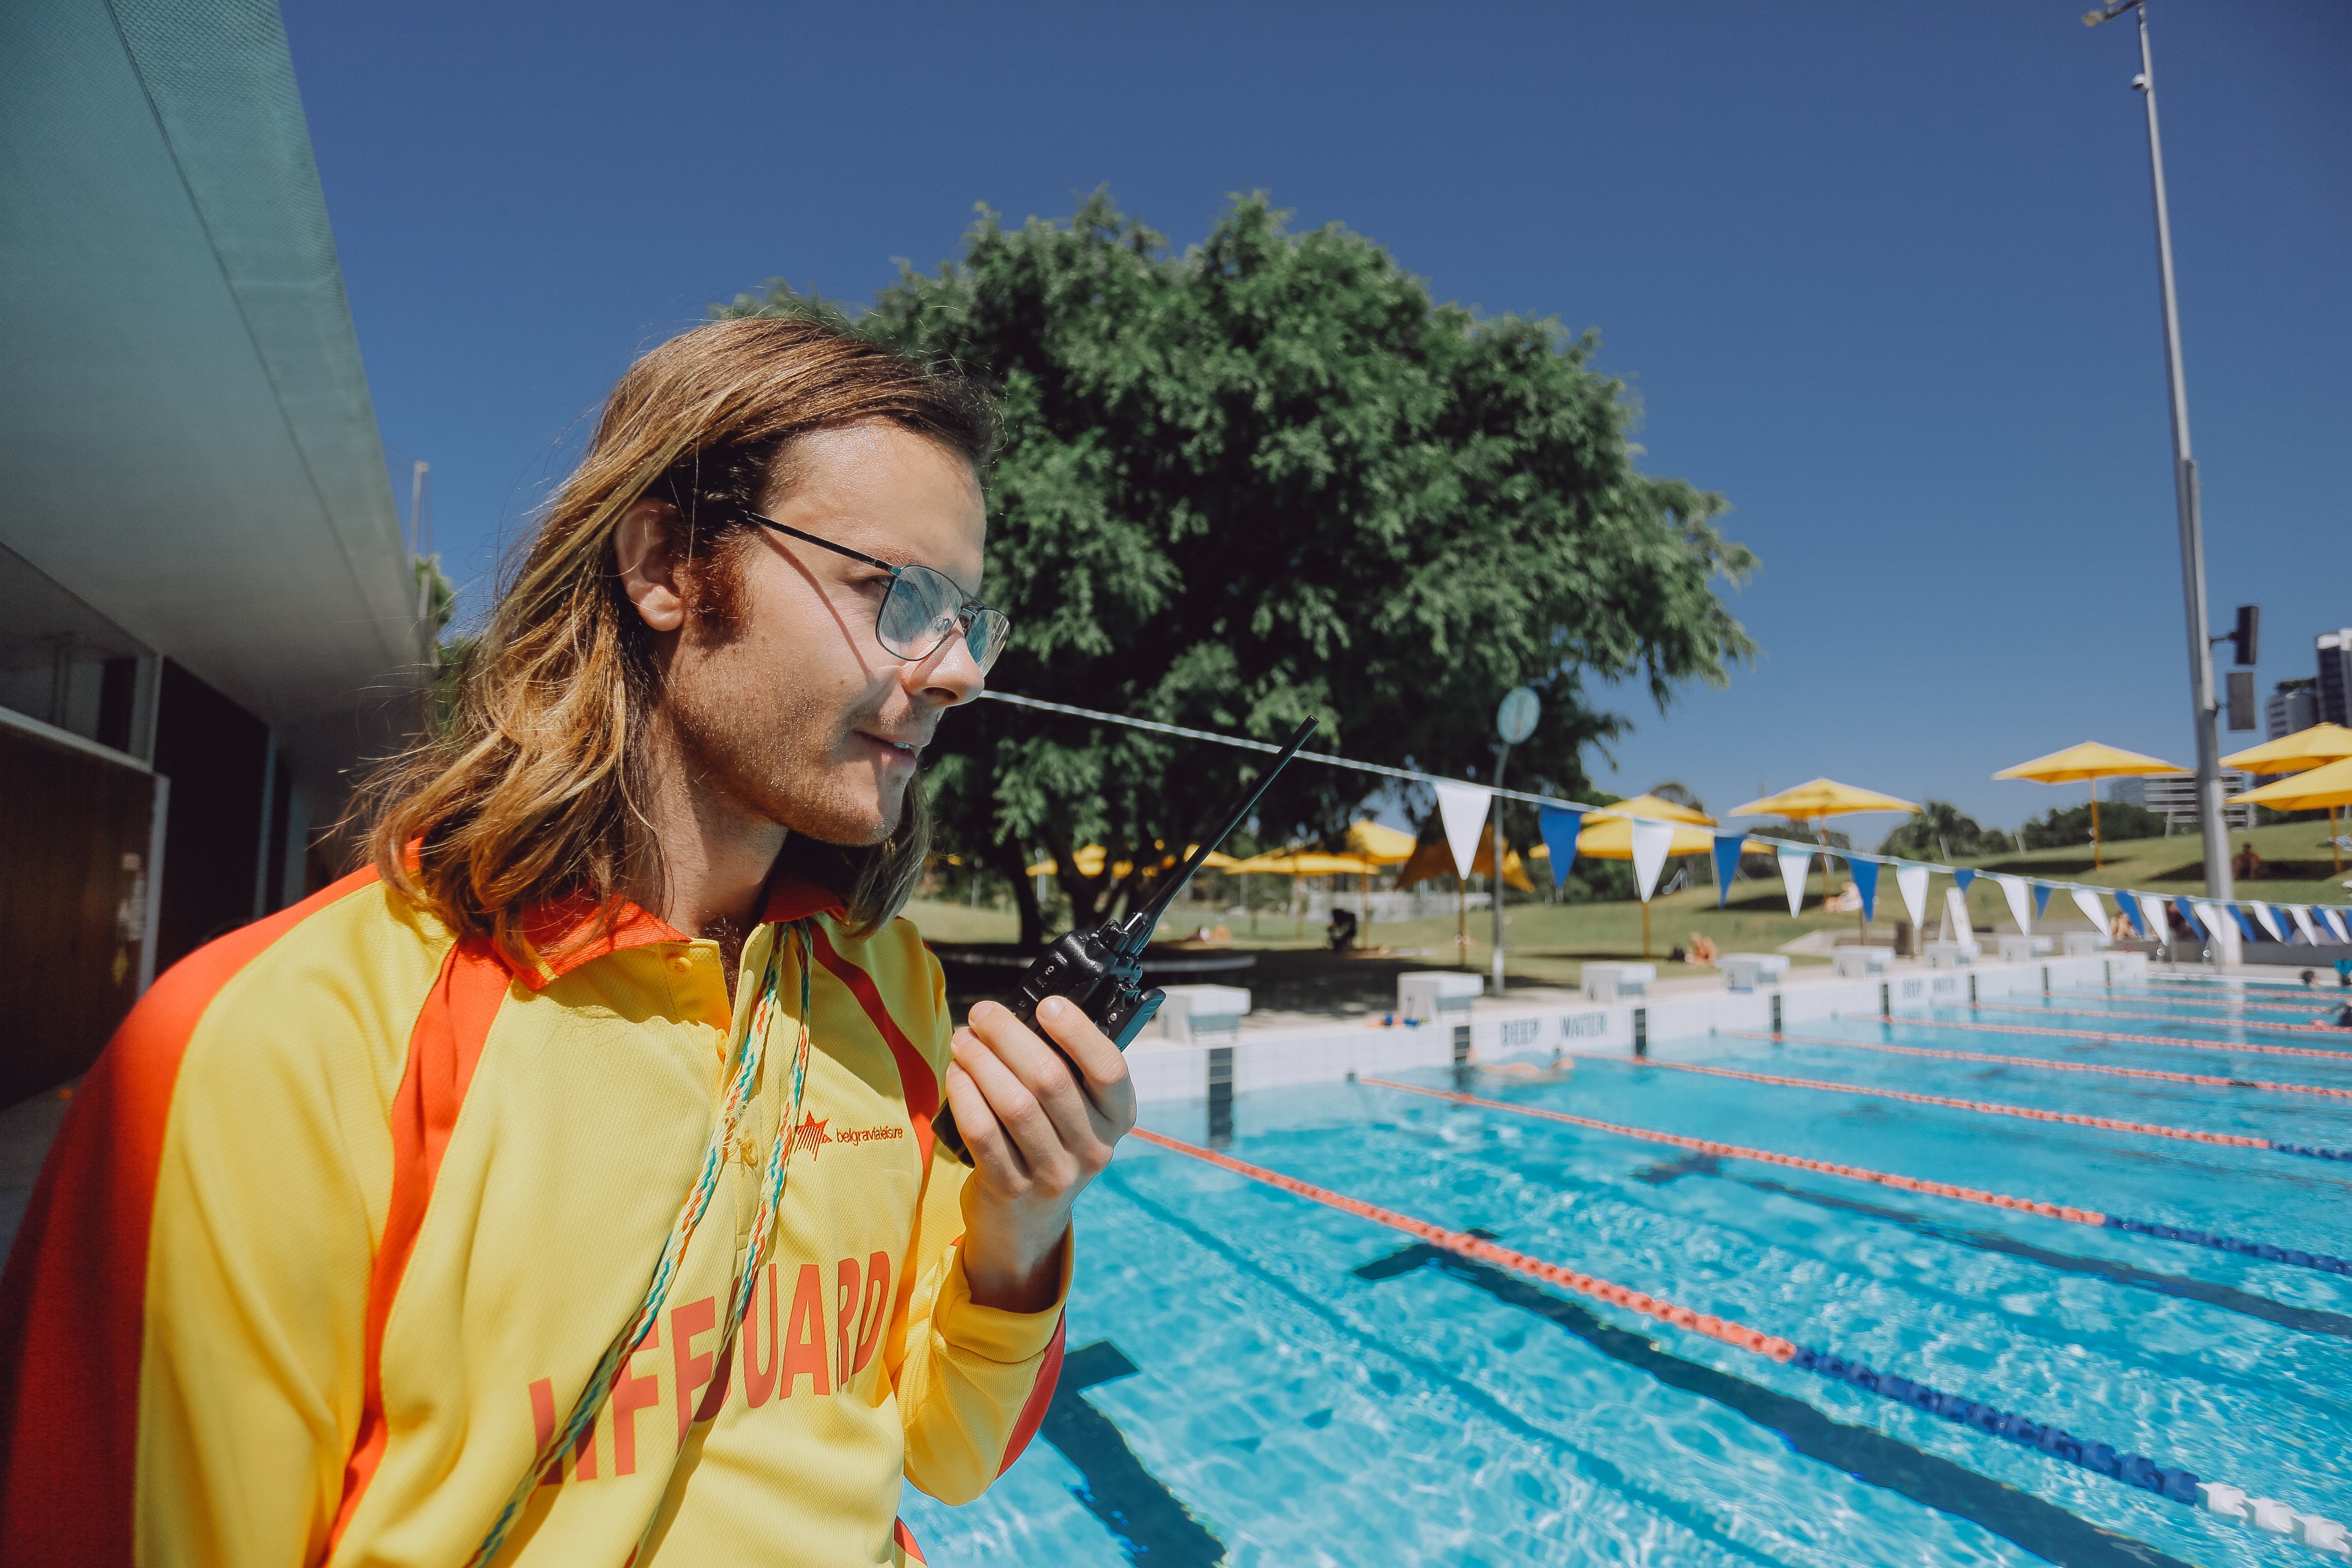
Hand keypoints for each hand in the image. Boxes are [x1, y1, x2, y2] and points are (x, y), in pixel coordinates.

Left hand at [943, 996, 1135, 1312]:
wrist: (1025, 1224)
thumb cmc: (1047, 1143)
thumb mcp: (1074, 1114)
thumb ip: (1063, 1069)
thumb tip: (1018, 1014)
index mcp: (1117, 1119)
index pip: (1110, 1070)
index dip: (1078, 1033)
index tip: (1047, 1005)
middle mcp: (1094, 1149)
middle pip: (1051, 1080)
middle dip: (1010, 1037)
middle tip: (982, 1015)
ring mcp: (1054, 1174)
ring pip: (1014, 1104)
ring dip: (981, 1062)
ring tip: (963, 1041)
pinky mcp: (1012, 1190)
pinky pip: (983, 1132)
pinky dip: (965, 1096)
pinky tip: (956, 1075)